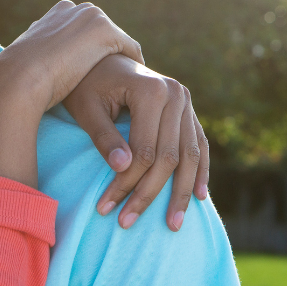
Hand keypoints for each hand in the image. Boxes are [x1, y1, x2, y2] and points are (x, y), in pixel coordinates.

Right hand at [0, 1, 142, 186]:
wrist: (18, 77)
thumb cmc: (18, 76)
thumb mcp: (29, 58)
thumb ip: (41, 53)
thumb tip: (39, 62)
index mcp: (56, 13)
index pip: (84, 28)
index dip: (90, 49)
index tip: (96, 68)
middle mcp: (75, 8)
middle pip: (104, 31)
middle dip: (109, 51)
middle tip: (118, 76)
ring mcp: (91, 17)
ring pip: (117, 40)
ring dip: (122, 58)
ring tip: (128, 80)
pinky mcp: (104, 31)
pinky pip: (129, 49)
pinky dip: (133, 63)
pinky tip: (133, 80)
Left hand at [63, 55, 208, 230]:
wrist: (101, 60)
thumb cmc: (86, 85)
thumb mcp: (86, 109)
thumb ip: (104, 137)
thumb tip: (123, 168)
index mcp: (151, 90)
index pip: (145, 150)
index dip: (126, 183)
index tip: (105, 208)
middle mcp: (175, 94)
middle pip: (169, 157)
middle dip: (149, 194)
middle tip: (128, 223)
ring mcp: (186, 101)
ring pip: (190, 155)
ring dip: (181, 193)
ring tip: (173, 225)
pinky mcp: (188, 109)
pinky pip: (199, 145)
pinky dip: (200, 171)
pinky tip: (199, 196)